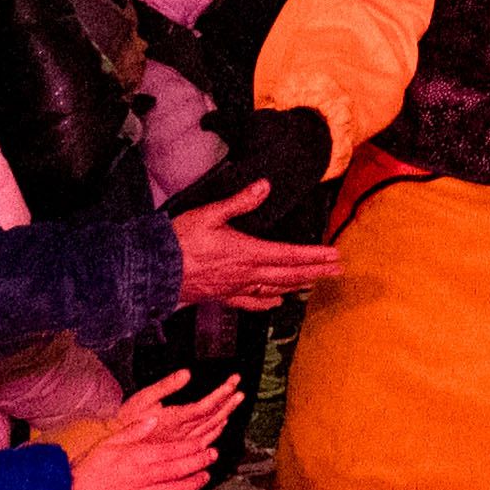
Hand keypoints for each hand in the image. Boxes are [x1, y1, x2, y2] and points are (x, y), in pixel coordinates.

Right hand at [48, 375, 244, 489]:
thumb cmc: (86, 468)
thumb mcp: (107, 442)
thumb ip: (132, 430)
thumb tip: (155, 418)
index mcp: (135, 458)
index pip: (171, 451)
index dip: (191, 448)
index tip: (205, 443)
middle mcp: (141, 478)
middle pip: (177, 470)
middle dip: (198, 462)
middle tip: (213, 456)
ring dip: (192, 484)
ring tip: (205, 476)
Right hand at [167, 182, 342, 308]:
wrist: (151, 273)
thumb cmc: (178, 242)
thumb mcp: (209, 214)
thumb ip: (239, 202)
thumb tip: (264, 186)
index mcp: (247, 253)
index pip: (290, 255)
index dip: (315, 256)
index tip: (336, 255)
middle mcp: (245, 274)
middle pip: (289, 275)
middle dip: (316, 272)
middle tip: (338, 271)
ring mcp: (234, 288)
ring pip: (274, 289)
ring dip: (297, 285)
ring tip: (315, 283)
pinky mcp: (221, 297)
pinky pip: (250, 302)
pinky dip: (267, 302)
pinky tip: (276, 302)